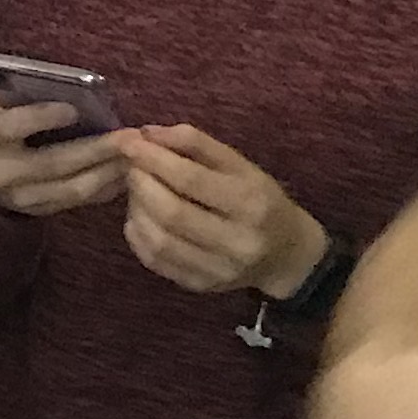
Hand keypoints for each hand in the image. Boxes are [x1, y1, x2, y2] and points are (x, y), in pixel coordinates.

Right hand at [0, 71, 127, 218]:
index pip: (12, 128)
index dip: (41, 117)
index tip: (74, 109)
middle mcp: (2, 174)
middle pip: (53, 163)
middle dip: (95, 150)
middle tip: (129, 136)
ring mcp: (24, 198)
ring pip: (72, 190)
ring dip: (108, 172)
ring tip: (135, 153)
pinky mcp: (43, 212)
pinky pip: (81, 203)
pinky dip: (107, 189)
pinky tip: (128, 173)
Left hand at [113, 124, 328, 297]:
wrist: (285, 254)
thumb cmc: (260, 200)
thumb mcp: (241, 165)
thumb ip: (197, 144)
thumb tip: (148, 133)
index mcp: (250, 203)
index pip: (192, 180)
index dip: (155, 160)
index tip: (132, 144)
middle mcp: (237, 241)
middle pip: (172, 212)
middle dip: (142, 184)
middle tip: (132, 167)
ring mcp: (218, 270)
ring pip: (159, 241)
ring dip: (136, 209)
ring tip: (135, 190)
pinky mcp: (200, 285)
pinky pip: (156, 261)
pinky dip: (138, 235)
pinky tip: (139, 217)